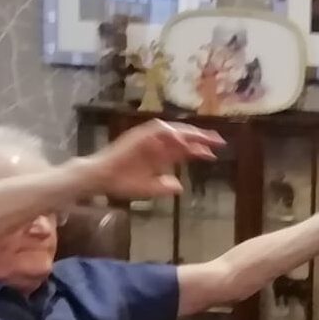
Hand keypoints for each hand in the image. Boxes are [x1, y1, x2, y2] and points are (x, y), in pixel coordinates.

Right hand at [82, 120, 223, 198]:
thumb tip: (180, 186)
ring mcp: (146, 138)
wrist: (100, 179)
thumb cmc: (122, 184)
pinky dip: (169, 133)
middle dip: (200, 137)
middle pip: (182, 136)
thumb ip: (164, 186)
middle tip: (219, 141)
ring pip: (172, 130)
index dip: (199, 149)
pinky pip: (156, 131)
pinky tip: (182, 139)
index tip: (215, 153)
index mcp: (160, 154)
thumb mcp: (149, 189)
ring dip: (188, 133)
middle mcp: (155, 144)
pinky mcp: (136, 136)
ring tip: (204, 137)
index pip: (184, 148)